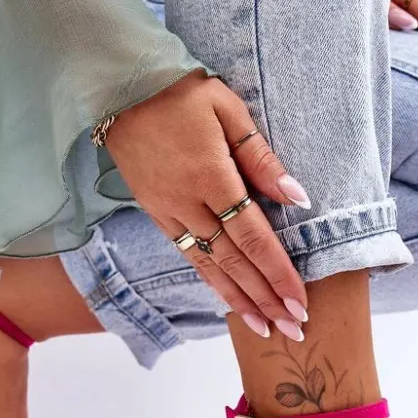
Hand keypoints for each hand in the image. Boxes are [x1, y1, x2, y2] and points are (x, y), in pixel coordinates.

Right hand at [105, 71, 309, 339]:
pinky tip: (228, 297)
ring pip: (208, 266)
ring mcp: (166, 211)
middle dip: (265, 299)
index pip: (253, 238)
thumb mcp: (228, 109)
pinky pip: (186, 254)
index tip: (300, 303)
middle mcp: (187, 203)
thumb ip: (261, 157)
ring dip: (238, 301)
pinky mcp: (153, 211)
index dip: (278, 274)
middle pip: (233, 262)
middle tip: (293, 330)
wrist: (116, 87)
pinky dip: (210, 281)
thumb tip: (297, 197)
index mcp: (211, 177)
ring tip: (264, 328)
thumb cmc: (179, 91)